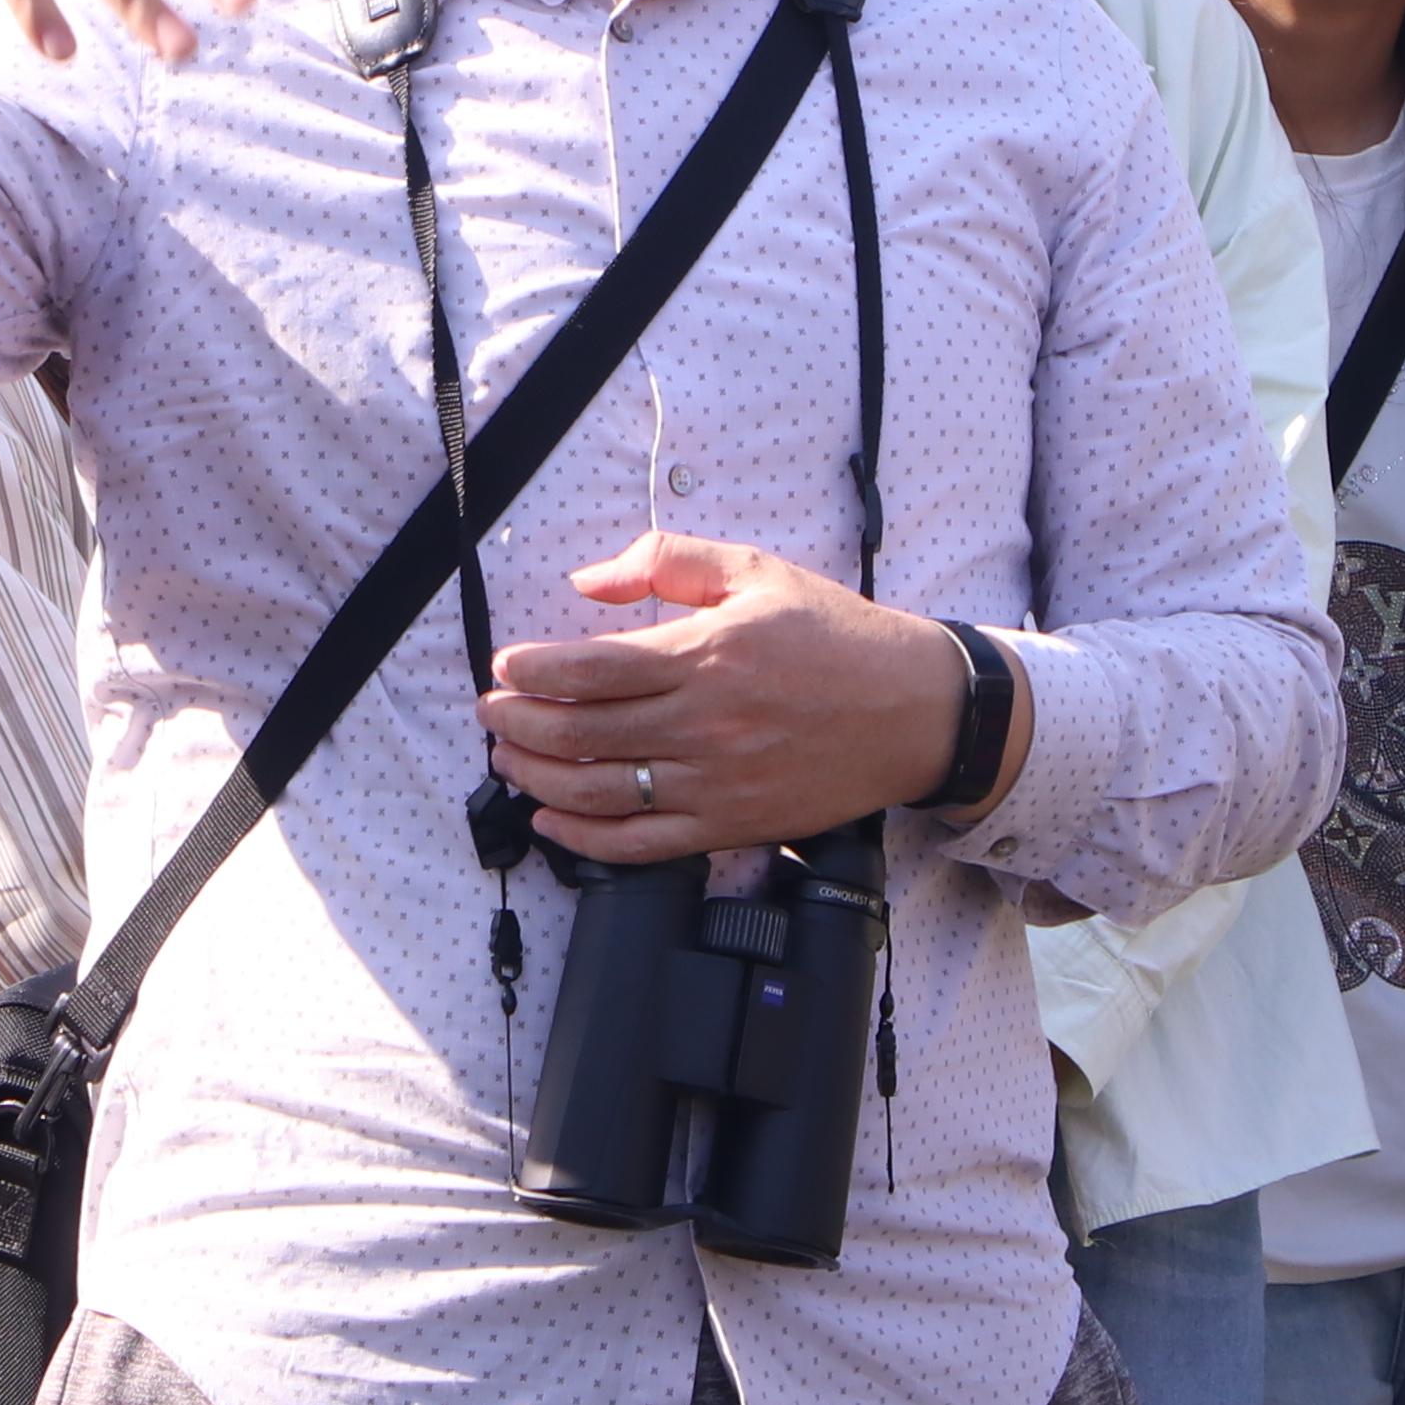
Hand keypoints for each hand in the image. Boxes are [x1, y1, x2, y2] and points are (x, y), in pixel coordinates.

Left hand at [480, 537, 995, 855]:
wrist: (913, 711)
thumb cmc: (836, 637)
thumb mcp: (756, 572)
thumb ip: (668, 561)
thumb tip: (588, 582)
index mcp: (708, 654)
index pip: (592, 669)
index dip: (533, 672)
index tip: (506, 667)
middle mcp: (705, 723)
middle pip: (583, 733)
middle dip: (519, 724)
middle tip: (491, 713)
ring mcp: (716, 782)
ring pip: (601, 791)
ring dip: (539, 778)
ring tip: (509, 760)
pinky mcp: (730, 825)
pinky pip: (642, 843)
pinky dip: (586, 838)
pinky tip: (553, 819)